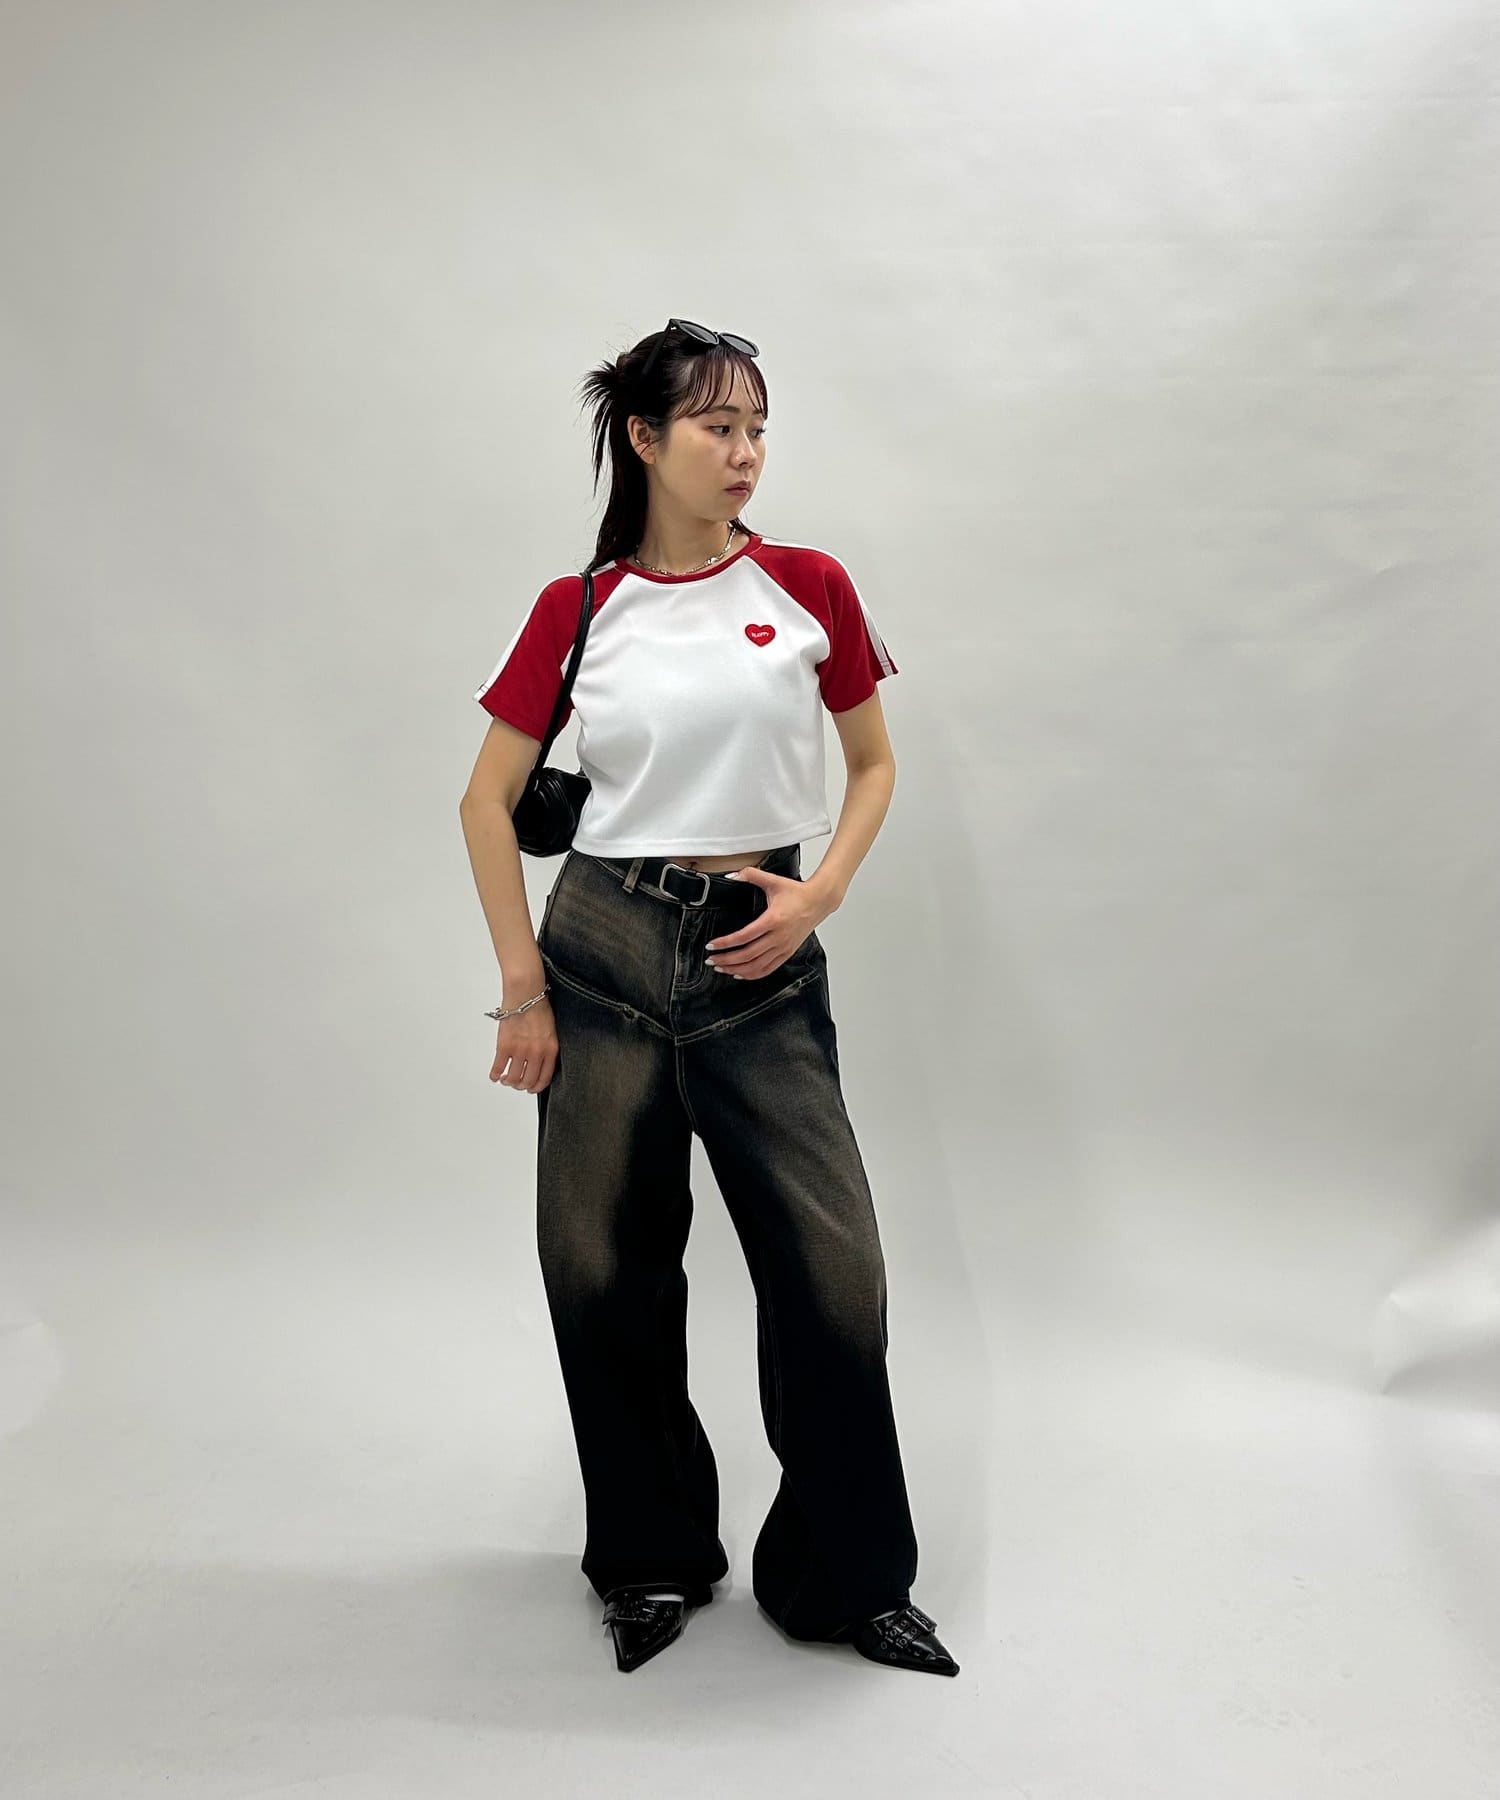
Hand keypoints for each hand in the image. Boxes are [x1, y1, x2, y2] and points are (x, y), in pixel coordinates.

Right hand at [491, 997, 557, 1093]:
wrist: (525, 994)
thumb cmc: (538, 1007)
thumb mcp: (551, 1031)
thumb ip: (546, 1048)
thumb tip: (538, 1063)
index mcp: (550, 1050)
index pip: (544, 1078)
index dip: (536, 1087)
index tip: (531, 1088)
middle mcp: (536, 1053)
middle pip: (528, 1081)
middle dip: (521, 1086)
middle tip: (516, 1083)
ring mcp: (520, 1051)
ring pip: (513, 1078)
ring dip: (508, 1082)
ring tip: (505, 1079)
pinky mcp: (504, 1046)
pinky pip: (498, 1068)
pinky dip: (495, 1075)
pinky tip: (495, 1075)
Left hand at [704, 867, 834, 980]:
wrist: (819, 901)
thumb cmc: (798, 893)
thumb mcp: (773, 881)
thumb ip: (751, 875)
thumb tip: (733, 875)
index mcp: (773, 920)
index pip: (743, 937)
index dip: (725, 943)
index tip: (712, 945)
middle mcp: (778, 937)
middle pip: (747, 955)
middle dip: (726, 959)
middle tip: (711, 959)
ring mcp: (783, 947)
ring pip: (756, 966)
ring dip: (736, 969)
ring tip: (721, 968)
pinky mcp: (787, 953)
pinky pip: (768, 969)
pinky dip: (752, 975)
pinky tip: (740, 974)